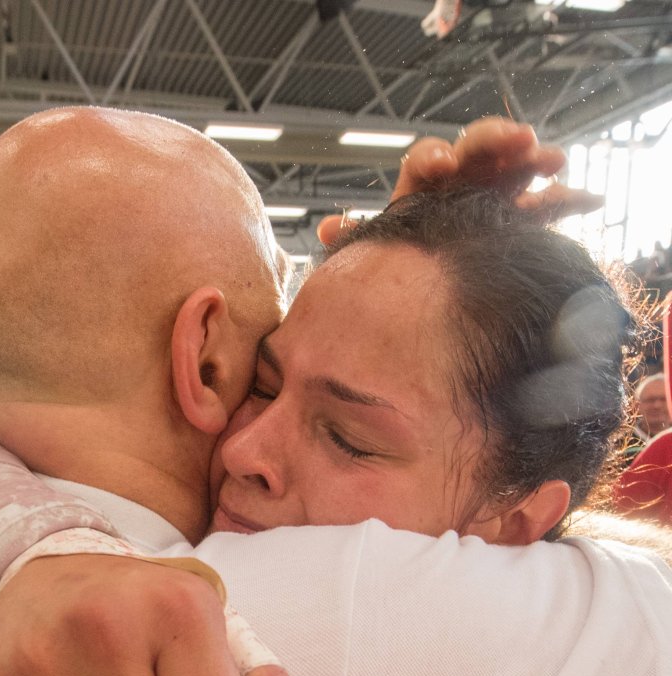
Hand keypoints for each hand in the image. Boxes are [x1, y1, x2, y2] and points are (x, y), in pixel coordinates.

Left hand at [317, 117, 599, 244]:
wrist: (426, 299)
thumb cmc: (400, 269)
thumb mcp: (378, 254)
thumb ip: (359, 239)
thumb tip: (325, 229)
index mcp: (424, 186)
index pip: (428, 159)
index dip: (436, 158)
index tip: (442, 167)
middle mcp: (461, 182)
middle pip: (479, 147)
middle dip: (497, 140)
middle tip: (519, 141)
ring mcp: (495, 197)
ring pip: (517, 165)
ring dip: (535, 158)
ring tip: (554, 160)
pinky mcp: (522, 220)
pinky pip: (548, 203)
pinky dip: (568, 198)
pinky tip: (588, 199)